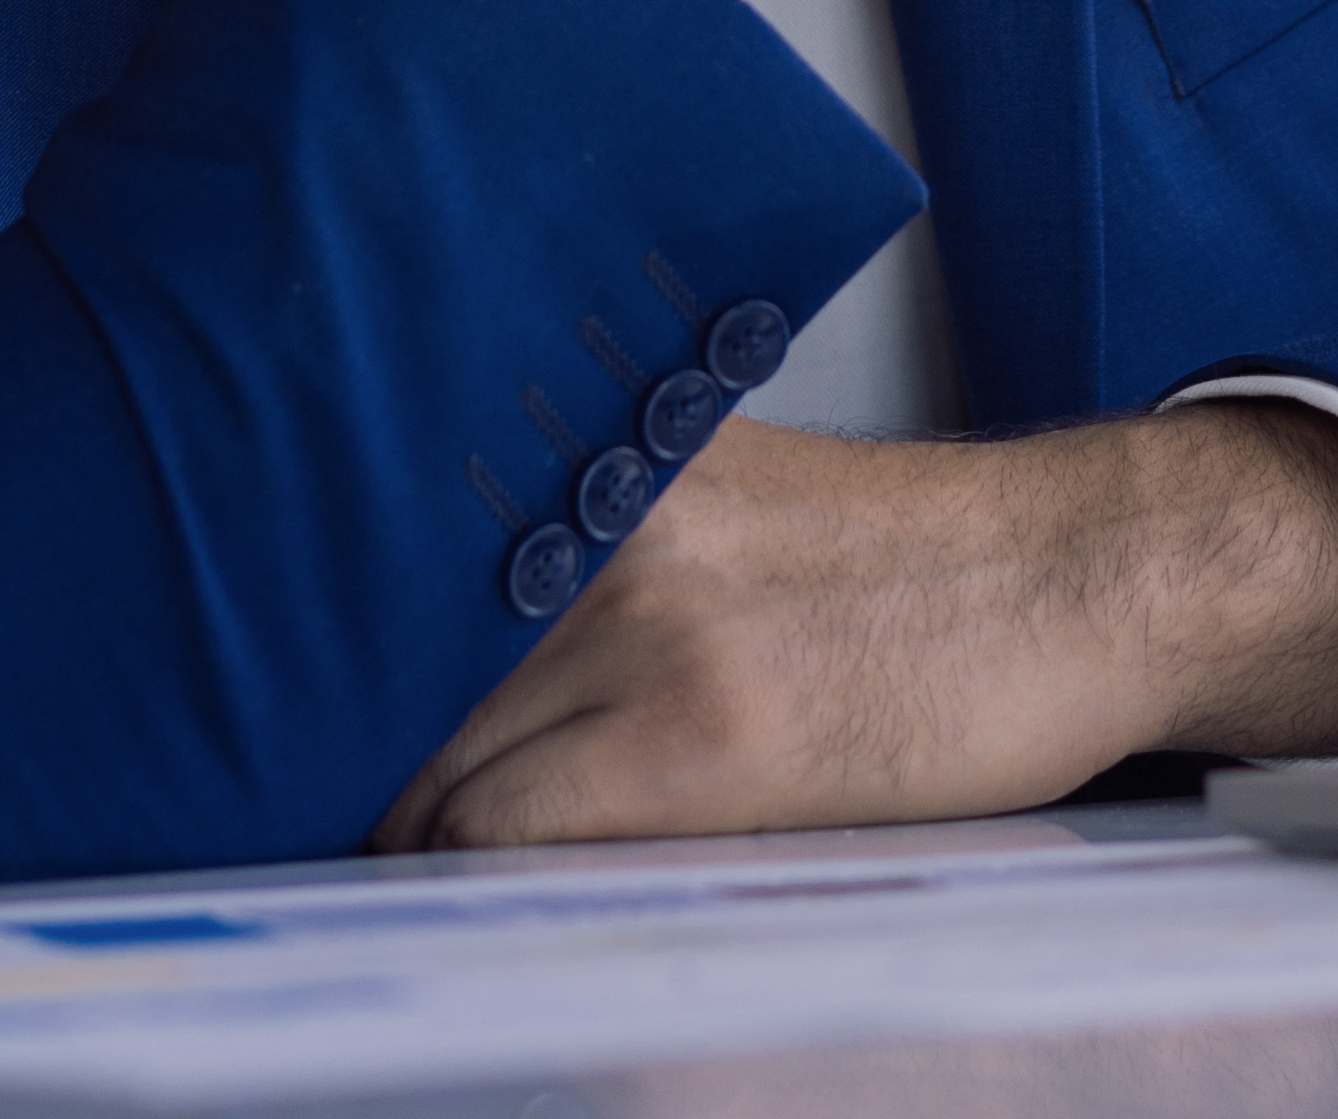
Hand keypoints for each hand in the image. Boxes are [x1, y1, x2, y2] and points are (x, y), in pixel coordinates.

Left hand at [374, 410, 1337, 853]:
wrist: (1078, 575)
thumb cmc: (906, 558)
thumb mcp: (719, 490)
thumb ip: (579, 532)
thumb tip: (416, 621)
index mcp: (594, 450)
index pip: (374, 550)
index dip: (302, 649)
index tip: (259, 704)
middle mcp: (599, 521)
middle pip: (374, 662)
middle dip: (331, 748)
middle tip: (294, 806)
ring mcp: (646, 631)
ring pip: (425, 763)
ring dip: (394, 829)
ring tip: (389, 864)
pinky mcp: (701, 740)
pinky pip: (506, 834)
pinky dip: (465, 873)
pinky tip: (472, 888)